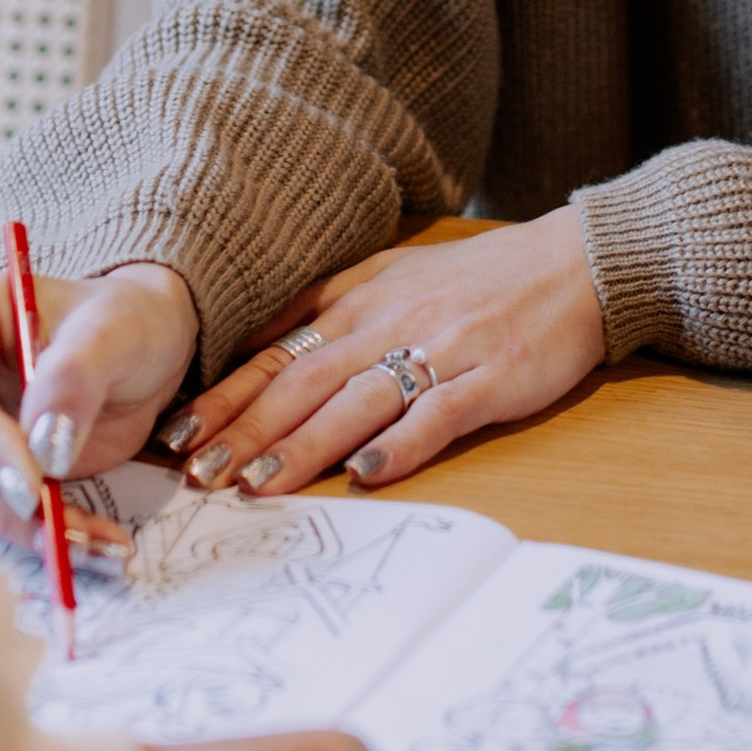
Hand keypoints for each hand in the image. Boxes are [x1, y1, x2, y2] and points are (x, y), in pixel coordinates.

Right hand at [0, 262, 198, 546]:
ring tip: (93, 541)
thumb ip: (76, 376)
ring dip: (19, 527)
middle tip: (66, 532)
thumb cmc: (121, 321)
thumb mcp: (115, 331)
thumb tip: (43, 448)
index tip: (35, 482)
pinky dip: (34, 531)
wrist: (138, 349)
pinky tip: (88, 540)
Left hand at [164, 211, 605, 500]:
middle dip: (244, 432)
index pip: (275, 354)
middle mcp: (388, 324)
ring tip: (258, 487)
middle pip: (301, 384)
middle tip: (197, 476)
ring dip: (302, 447)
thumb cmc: (480, 278)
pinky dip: (399, 444)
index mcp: (358, 303)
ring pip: (356, 403)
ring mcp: (440, 349)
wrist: (575, 263)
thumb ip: (324, 306)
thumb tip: (254, 342)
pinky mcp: (489, 377)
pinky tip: (366, 475)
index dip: (225, 396)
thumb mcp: (391, 273)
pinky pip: (436, 413)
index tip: (177, 434)